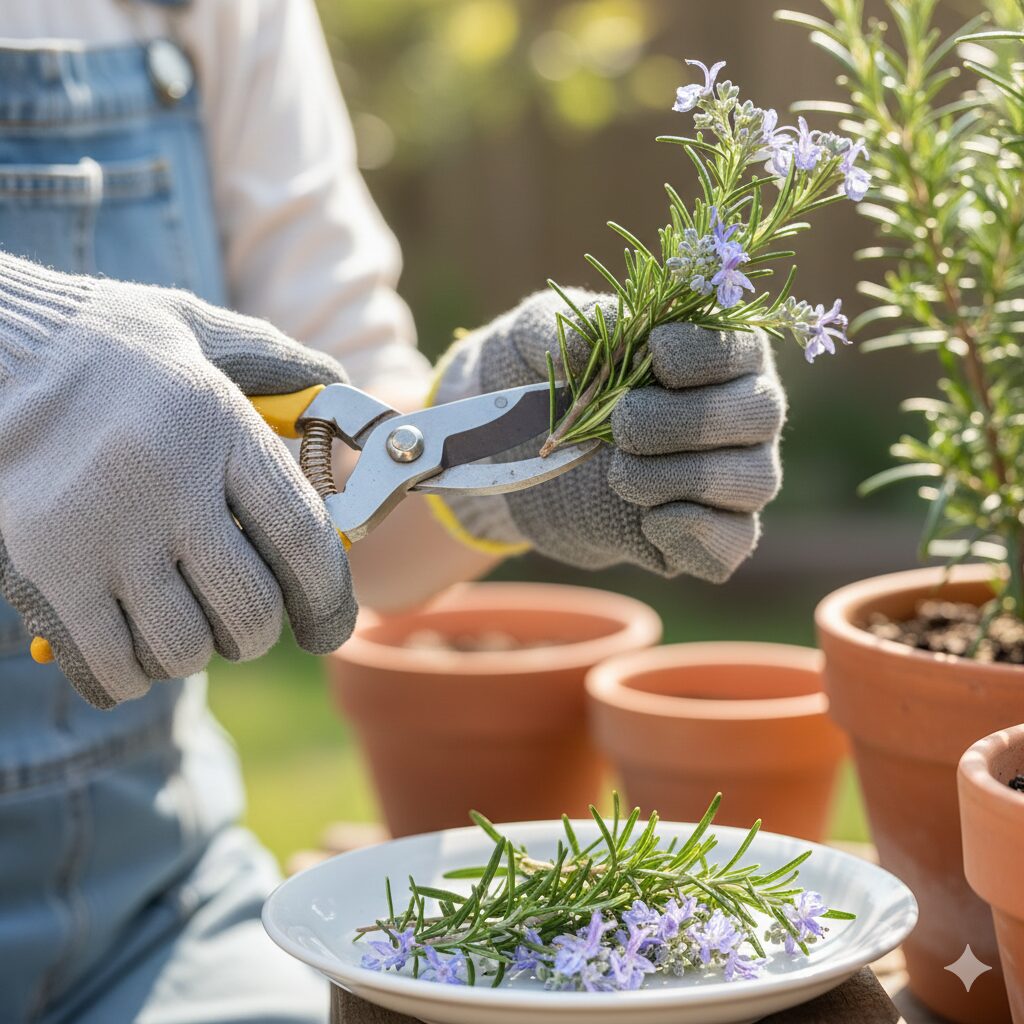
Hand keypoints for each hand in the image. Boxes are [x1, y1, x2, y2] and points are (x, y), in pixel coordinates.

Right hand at [0, 254, 356, 707]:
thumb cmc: (109, 346)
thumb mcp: (203, 332)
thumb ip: (283, 364)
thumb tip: (346, 397)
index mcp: (217, 426)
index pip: (302, 536)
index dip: (328, 597)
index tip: (328, 627)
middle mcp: (165, 485)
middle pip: (249, 608)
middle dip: (258, 632)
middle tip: (249, 623)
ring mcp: (101, 533)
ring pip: (183, 647)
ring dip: (196, 651)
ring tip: (185, 624)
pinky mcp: (46, 569)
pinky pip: (111, 664)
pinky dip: (133, 673)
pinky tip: (134, 646)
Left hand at [434, 289, 785, 578]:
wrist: (525, 454)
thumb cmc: (551, 379)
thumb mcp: (542, 338)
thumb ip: (574, 328)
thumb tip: (596, 339)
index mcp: (717, 354)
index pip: (743, 347)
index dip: (705, 352)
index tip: (654, 353)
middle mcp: (743, 413)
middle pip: (760, 413)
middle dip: (686, 420)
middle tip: (623, 426)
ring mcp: (734, 477)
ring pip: (754, 480)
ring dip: (684, 477)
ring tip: (619, 475)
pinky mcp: (709, 532)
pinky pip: (733, 543)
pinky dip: (695, 534)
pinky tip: (646, 522)